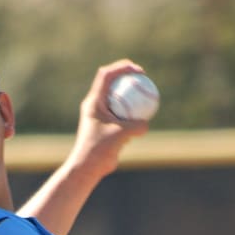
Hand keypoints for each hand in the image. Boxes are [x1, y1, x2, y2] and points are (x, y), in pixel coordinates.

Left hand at [70, 59, 151, 180]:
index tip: (138, 71)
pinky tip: (145, 116)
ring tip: (147, 93)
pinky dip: (132, 112)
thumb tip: (147, 123)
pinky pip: (122, 114)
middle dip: (127, 76)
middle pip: (112, 82)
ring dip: (131, 94)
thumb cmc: (98, 149)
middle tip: (144, 77)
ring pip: (118, 98)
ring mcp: (101, 115)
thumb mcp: (119, 136)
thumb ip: (134, 127)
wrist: (87, 166)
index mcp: (94, 101)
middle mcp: (96, 105)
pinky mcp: (107, 126)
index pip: (106, 75)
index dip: (122, 67)